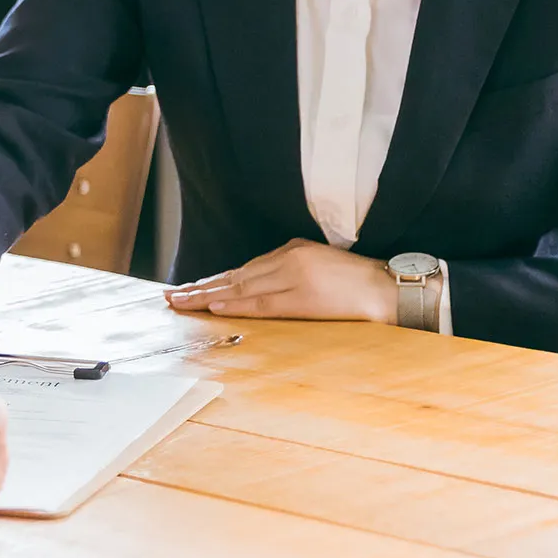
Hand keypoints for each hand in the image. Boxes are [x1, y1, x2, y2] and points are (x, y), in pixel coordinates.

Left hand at [166, 239, 395, 321]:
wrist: (387, 289)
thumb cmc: (357, 282)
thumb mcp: (319, 264)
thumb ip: (290, 270)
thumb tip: (259, 286)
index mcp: (292, 249)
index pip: (243, 268)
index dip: (213, 280)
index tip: (189, 288)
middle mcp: (288, 258)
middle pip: (235, 276)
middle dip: (201, 287)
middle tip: (171, 296)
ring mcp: (294, 276)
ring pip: (241, 288)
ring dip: (208, 297)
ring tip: (181, 303)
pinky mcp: (302, 297)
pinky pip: (262, 303)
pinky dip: (236, 306)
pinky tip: (214, 308)